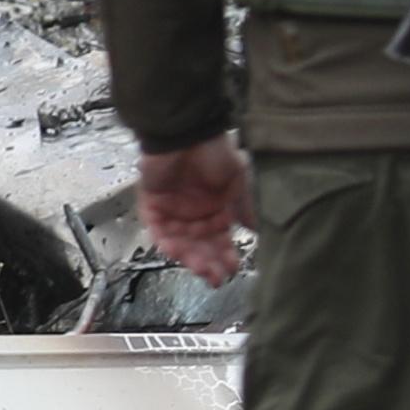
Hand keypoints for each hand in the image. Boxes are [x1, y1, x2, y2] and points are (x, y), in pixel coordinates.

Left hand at [138, 136, 254, 284]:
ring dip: (191, 258)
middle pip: (201, 246)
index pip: (220, 240)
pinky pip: (159, 231)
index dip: (226, 256)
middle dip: (210, 263)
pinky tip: (180, 253)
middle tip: (217, 277)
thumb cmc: (214, 152)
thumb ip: (245, 207)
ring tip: (203, 270)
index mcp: (216, 208)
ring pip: (181, 243)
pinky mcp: (153, 206)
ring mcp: (173, 211)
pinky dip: (169, 243)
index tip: (233, 269)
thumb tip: (257, 231)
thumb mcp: (239, 181)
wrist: (186, 132)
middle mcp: (194, 213)